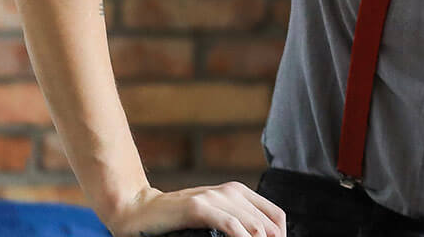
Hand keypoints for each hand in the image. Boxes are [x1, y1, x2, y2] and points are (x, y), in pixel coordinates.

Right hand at [103, 182, 286, 236]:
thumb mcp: (214, 216)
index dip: (282, 236)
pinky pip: (231, 225)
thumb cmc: (178, 218)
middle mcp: (232, 191)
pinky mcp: (200, 207)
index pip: (276, 215)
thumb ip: (237, 221)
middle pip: (268, 224)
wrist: (141, 210)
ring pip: (254, 226)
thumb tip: (261, 236)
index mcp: (240, 192)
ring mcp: (216, 197)